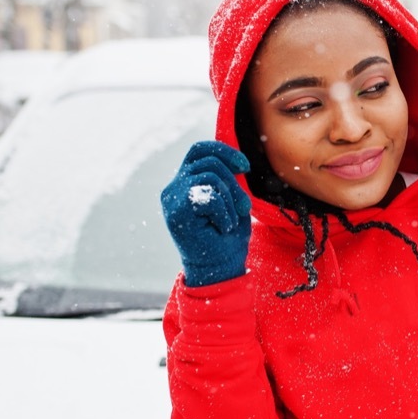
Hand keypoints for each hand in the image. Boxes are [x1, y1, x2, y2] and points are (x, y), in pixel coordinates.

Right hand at [160, 141, 251, 286]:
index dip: (223, 151)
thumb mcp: (232, 200)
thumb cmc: (228, 237)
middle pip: (208, 161)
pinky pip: (209, 196)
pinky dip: (224, 212)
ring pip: (210, 176)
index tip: (245, 167)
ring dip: (230, 200)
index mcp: (186, 181)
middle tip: (243, 208)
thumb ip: (228, 178)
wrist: (220, 268)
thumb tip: (237, 160)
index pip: (199, 150)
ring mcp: (172, 199)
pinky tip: (221, 227)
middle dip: (234, 183)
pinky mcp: (176, 212)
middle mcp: (174, 187)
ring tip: (229, 220)